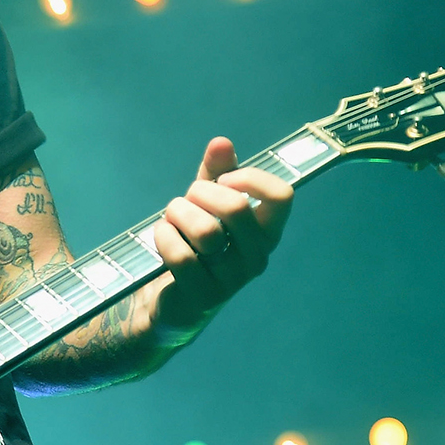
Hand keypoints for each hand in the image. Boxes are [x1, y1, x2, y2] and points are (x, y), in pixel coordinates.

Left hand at [148, 136, 294, 337]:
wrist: (172, 301)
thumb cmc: (195, 245)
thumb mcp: (206, 204)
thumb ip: (216, 174)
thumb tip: (221, 142)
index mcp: (266, 233)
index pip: (281, 195)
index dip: (249, 177)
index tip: (223, 181)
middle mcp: (257, 258)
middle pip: (236, 207)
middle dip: (200, 193)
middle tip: (186, 201)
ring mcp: (232, 280)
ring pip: (206, 231)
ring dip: (178, 214)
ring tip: (171, 219)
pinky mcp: (203, 296)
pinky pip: (181, 254)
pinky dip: (164, 237)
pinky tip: (162, 237)